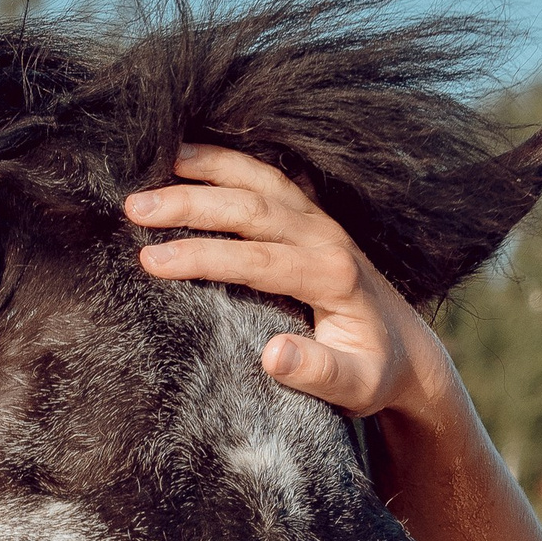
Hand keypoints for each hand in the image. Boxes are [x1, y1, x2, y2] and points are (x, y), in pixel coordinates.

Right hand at [124, 148, 453, 425]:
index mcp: (332, 277)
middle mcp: (325, 237)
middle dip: (189, 203)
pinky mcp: (311, 216)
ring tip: (150, 164)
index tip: (151, 260)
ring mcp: (319, 221)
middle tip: (133, 208)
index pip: (257, 259)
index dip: (202, 256)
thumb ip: (318, 373)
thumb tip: (272, 355)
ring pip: (258, 180)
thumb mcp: (356, 387)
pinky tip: (190, 153)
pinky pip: (266, 177)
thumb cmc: (374, 372)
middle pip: (251, 207)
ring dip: (204, 168)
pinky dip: (227, 161)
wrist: (408, 351)